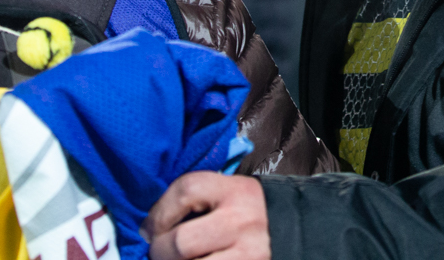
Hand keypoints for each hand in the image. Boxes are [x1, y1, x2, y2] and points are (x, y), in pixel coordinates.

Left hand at [143, 172, 270, 259]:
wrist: (295, 232)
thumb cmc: (250, 213)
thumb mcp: (231, 194)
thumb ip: (198, 201)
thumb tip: (150, 229)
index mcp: (235, 191)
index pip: (185, 191)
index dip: (157, 213)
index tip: (148, 230)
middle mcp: (241, 222)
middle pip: (181, 242)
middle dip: (160, 252)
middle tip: (158, 253)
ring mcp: (248, 253)